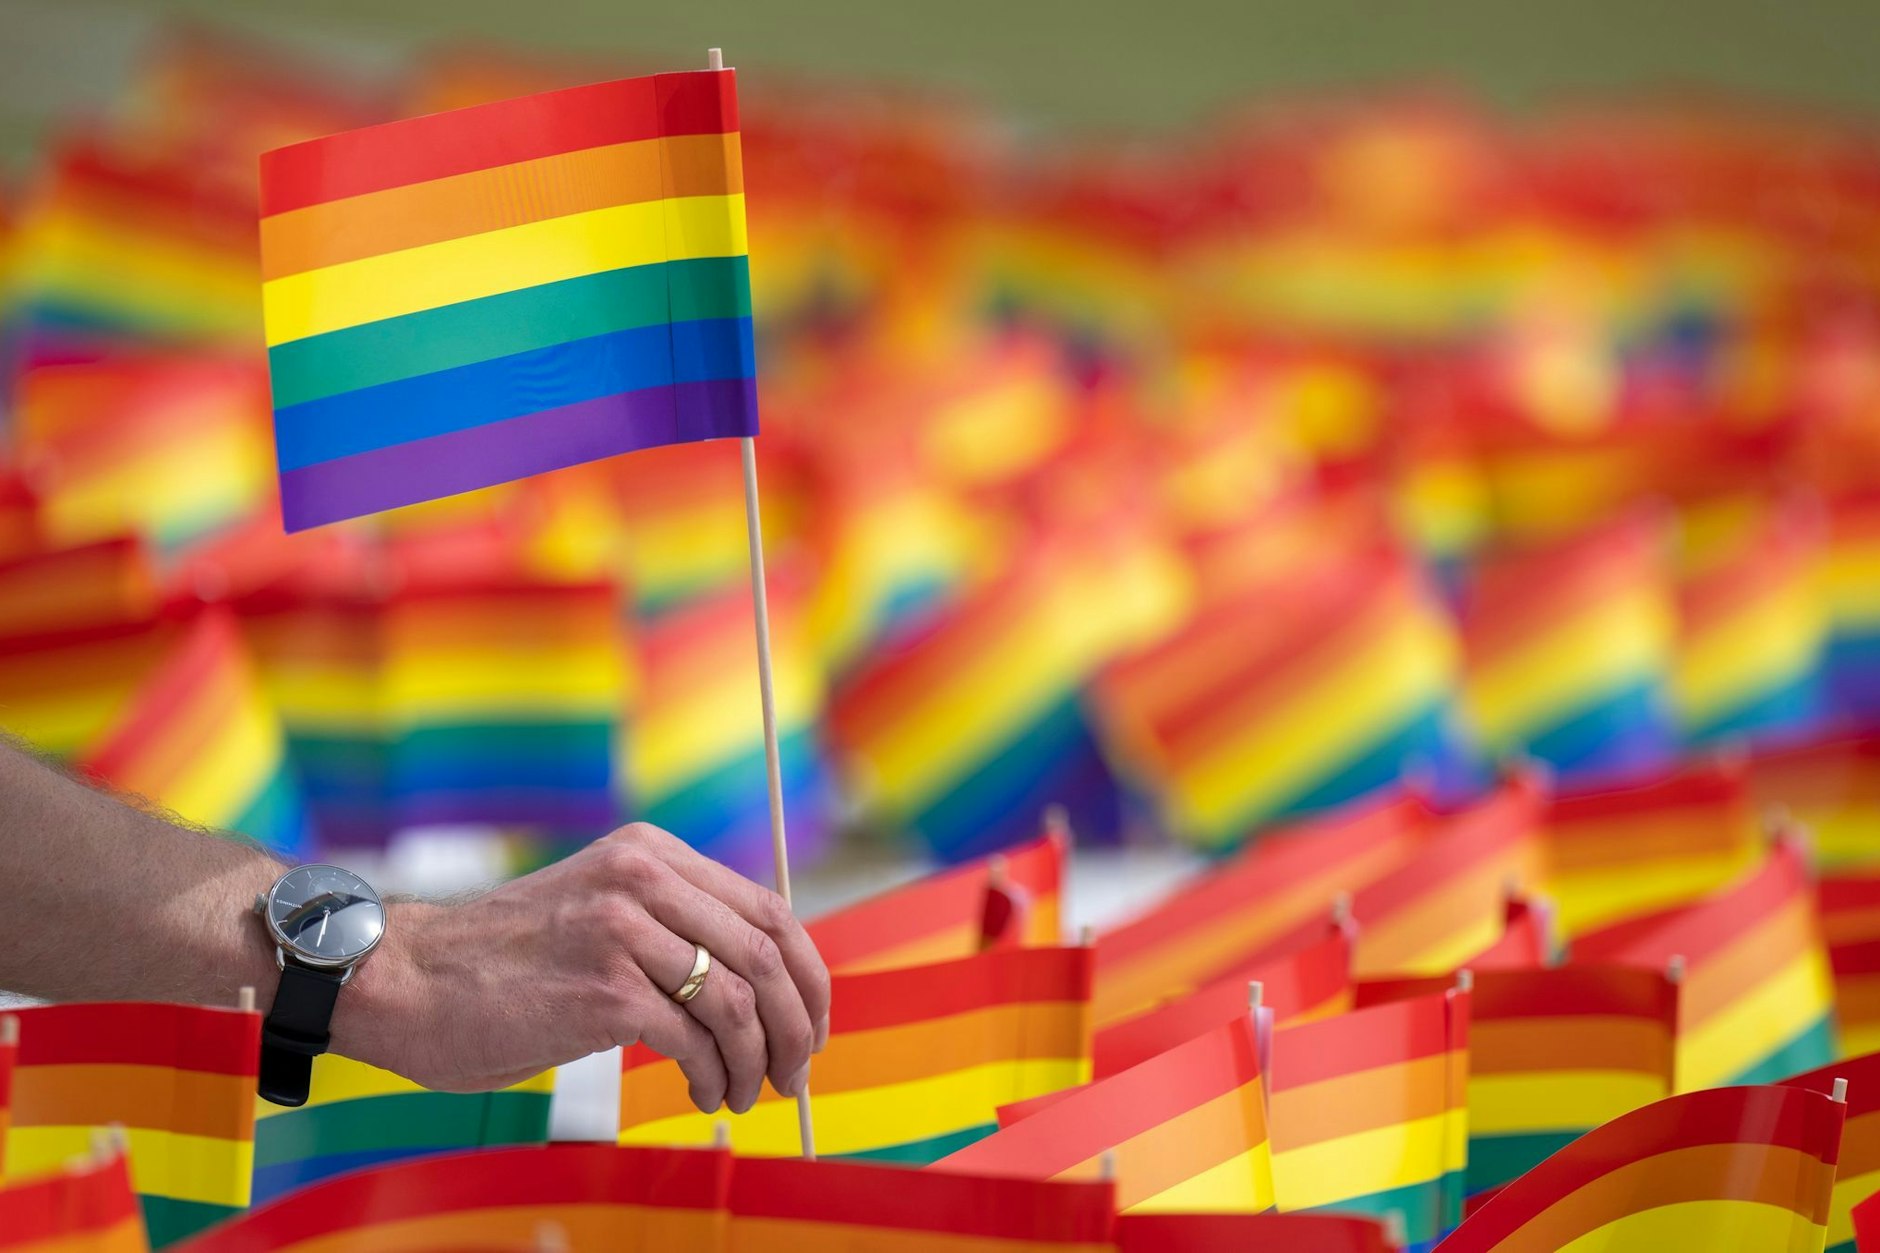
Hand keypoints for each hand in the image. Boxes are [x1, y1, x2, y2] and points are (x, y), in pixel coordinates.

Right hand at [337, 822, 830, 1113]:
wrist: (410, 980)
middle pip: (767, 953)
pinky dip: (714, 1077)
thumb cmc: (507, 963)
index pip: (768, 909)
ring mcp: (623, 930)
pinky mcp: (604, 989)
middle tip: (794, 1072)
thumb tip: (762, 984)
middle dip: (796, 1023)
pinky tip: (704, 1094)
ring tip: (743, 1094)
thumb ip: (671, 925)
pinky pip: (695, 1040)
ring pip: (738, 1002)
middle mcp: (642, 878)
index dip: (806, 973)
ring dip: (755, 1062)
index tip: (813, 1022)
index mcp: (650, 854)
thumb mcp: (599, 912)